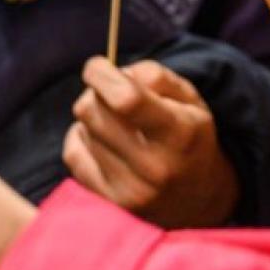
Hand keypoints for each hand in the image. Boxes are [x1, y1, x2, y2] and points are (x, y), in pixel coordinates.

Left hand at [62, 57, 238, 228]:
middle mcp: (155, 167)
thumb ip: (154, 75)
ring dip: (92, 118)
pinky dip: (82, 140)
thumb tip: (114, 74)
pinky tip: (104, 143)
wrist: (197, 200)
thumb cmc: (188, 136)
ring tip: (117, 125)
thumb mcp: (188, 99)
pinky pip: (72, 153)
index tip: (97, 66)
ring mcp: (130, 190)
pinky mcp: (110, 202)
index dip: (102, 75)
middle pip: (92, 111)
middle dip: (96, 93)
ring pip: (81, 129)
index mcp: (180, 134)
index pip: (126, 100)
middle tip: (111, 97)